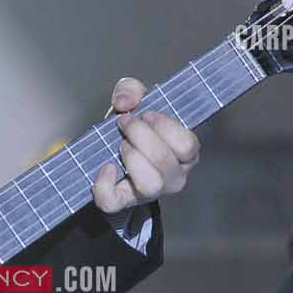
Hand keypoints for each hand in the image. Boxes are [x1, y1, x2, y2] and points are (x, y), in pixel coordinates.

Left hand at [91, 76, 197, 215]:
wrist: (117, 153)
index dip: (164, 126)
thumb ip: (131, 90)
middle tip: (125, 123)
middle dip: (139, 135)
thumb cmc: (136, 130)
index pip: (187, 145)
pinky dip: (104, 184)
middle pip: (163, 160)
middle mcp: (175, 177)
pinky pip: (114, 201)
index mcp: (186, 154)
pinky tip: (106, 167)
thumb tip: (125, 101)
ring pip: (150, 185)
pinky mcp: (125, 201)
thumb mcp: (136, 103)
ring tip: (121, 145)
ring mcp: (152, 193)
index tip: (146, 114)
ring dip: (132, 158)